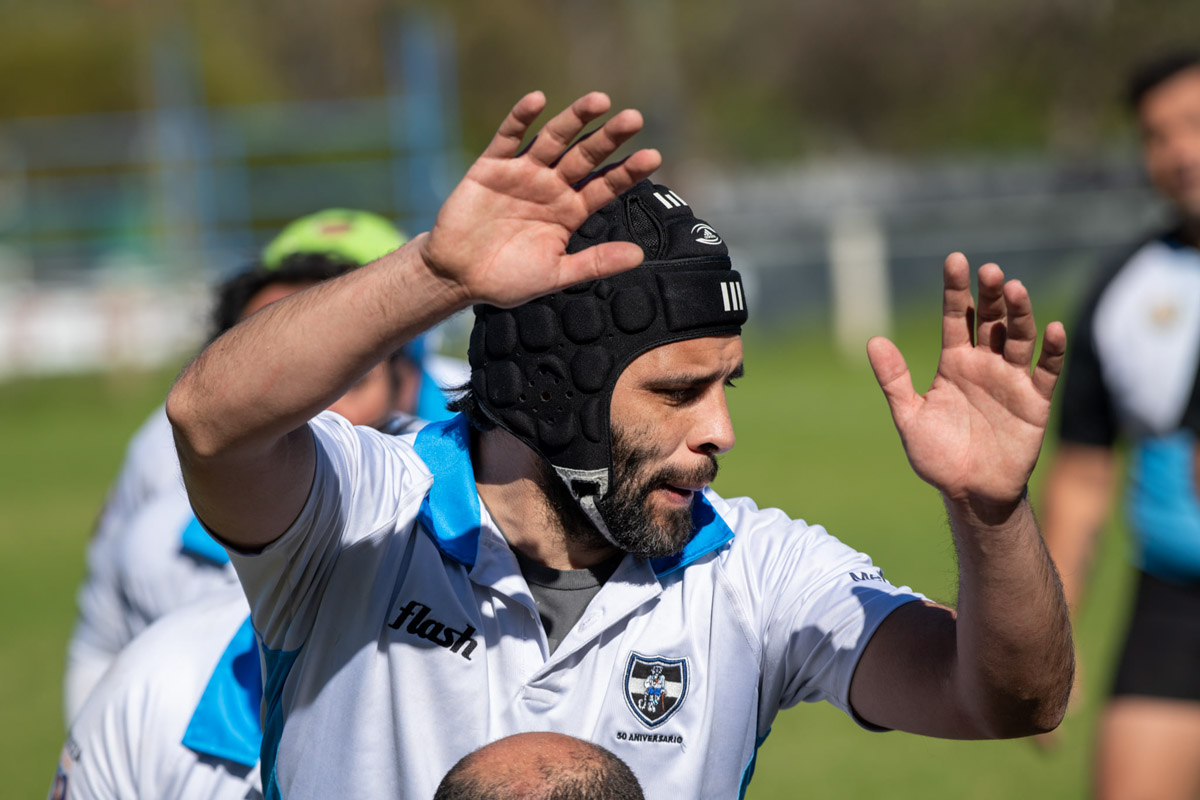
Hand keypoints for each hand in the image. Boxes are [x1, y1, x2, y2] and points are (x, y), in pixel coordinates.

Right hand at [420, 91, 661, 307]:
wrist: (458, 277)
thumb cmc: (508, 279)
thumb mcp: (556, 274)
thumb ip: (596, 263)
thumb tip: (640, 256)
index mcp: (570, 211)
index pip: (605, 185)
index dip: (627, 172)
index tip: (653, 156)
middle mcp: (550, 187)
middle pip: (584, 156)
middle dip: (608, 137)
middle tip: (634, 118)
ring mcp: (522, 174)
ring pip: (553, 140)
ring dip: (574, 119)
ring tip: (598, 100)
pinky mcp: (491, 168)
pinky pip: (507, 138)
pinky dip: (520, 118)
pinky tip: (537, 100)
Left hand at [867, 253, 1066, 509]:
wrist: (969, 493)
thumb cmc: (938, 456)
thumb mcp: (909, 417)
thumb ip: (894, 380)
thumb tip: (873, 340)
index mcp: (954, 363)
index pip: (957, 318)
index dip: (956, 290)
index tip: (955, 260)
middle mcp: (984, 365)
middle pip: (991, 320)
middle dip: (990, 295)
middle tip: (988, 271)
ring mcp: (1011, 380)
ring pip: (1018, 337)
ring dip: (1019, 313)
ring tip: (1013, 288)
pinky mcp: (1035, 401)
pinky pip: (1046, 370)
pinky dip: (1052, 350)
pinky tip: (1053, 328)